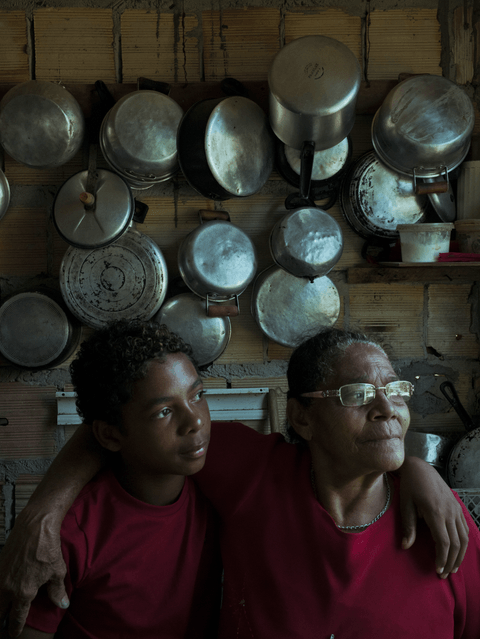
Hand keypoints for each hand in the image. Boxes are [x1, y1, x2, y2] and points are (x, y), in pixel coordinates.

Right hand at [0, 507, 68, 637]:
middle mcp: (8, 588)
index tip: (14, 634)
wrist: (35, 527)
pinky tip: (1, 590)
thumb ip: (57, 590)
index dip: (15, 628)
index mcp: (24, 592)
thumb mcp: (57, 571)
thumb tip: (62, 604)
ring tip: (2, 608)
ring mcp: (0, 577)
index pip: (16, 617)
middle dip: (0, 620)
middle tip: (3, 624)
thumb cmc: (48, 548)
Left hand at [399, 456, 468, 577]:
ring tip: (453, 568)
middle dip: (451, 562)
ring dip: (460, 555)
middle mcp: (449, 512)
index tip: (437, 570)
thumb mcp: (405, 505)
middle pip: (457, 543)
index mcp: (435, 512)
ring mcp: (456, 508)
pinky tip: (458, 551)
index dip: (442, 558)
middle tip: (444, 574)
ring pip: (464, 537)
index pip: (444, 542)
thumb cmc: (410, 486)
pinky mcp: (458, 506)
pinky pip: (464, 528)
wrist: (420, 468)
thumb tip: (405, 546)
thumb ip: (408, 526)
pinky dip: (463, 542)